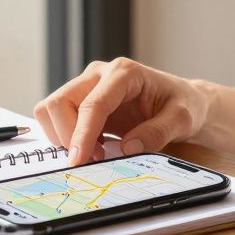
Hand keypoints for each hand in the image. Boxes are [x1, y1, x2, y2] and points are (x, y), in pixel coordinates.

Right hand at [33, 57, 210, 164]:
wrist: (181, 102)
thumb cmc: (182, 106)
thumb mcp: (182, 120)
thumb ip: (158, 132)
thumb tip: (127, 148)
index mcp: (124, 73)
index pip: (92, 104)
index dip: (81, 134)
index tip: (77, 160)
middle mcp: (100, 74)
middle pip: (60, 102)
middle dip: (67, 136)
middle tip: (93, 160)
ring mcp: (88, 85)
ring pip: (51, 109)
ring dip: (64, 137)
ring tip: (96, 153)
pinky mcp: (82, 100)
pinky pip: (57, 118)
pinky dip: (67, 137)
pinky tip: (95, 147)